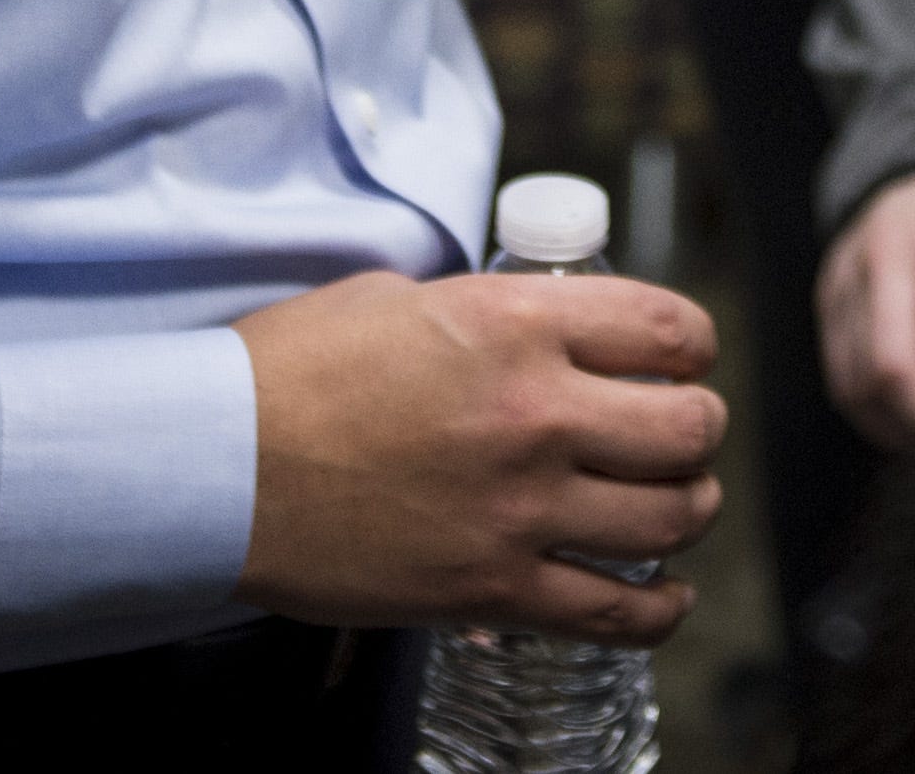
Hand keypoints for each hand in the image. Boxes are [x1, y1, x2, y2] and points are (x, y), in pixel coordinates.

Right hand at [233, 269, 724, 635]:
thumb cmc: (290, 374)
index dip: (693, 346)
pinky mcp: (490, 591)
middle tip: (681, 434)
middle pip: (689, 427)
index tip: (683, 361)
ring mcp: (517, 510)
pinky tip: (665, 595)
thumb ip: (483, 312)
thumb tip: (531, 327)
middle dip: (698, 429)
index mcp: (514, 325)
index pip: (667, 329)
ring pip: (672, 518)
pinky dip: (660, 610)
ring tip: (676, 505)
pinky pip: (615, 614)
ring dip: (690, 510)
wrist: (216, 469)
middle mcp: (534, 413)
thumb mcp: (398, 299)